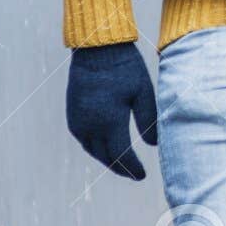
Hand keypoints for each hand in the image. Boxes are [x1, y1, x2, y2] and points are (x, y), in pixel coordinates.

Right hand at [66, 42, 158, 179]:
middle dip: (120, 168)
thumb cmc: (126, 68)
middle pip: (105, 157)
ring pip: (92, 150)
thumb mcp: (144, 93)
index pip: (122, 155)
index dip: (133, 168)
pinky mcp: (72, 114)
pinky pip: (83, 139)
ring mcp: (77, 120)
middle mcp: (90, 125)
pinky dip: (95, 148)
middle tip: (134, 174)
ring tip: (122, 164)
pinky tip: (105, 148)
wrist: (97, 49)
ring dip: (106, 160)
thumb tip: (154, 145)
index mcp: (109, 121)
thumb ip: (148, 120)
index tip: (143, 175)